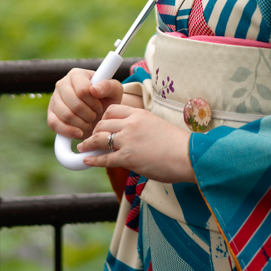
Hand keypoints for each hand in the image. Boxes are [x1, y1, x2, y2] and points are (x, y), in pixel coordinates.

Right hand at [47, 68, 124, 139]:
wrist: (99, 114)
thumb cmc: (106, 99)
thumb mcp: (114, 91)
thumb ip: (109, 86)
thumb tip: (95, 90)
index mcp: (77, 75)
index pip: (83, 90)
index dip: (93, 102)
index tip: (99, 106)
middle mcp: (62, 84)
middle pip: (74, 104)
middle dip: (89, 114)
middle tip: (95, 116)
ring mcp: (54, 98)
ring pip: (66, 115)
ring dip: (81, 123)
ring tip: (89, 122)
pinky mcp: (50, 113)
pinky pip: (54, 124)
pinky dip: (68, 131)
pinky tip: (79, 132)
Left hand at [78, 105, 194, 183]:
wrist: (187, 155)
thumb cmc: (177, 145)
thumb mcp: (157, 126)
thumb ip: (142, 128)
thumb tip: (133, 139)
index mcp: (139, 114)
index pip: (113, 110)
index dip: (103, 118)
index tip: (101, 125)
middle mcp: (131, 124)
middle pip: (103, 123)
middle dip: (94, 131)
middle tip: (90, 138)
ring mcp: (128, 140)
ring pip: (100, 138)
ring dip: (89, 144)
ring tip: (83, 148)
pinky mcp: (127, 157)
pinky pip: (104, 158)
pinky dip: (93, 159)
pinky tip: (87, 160)